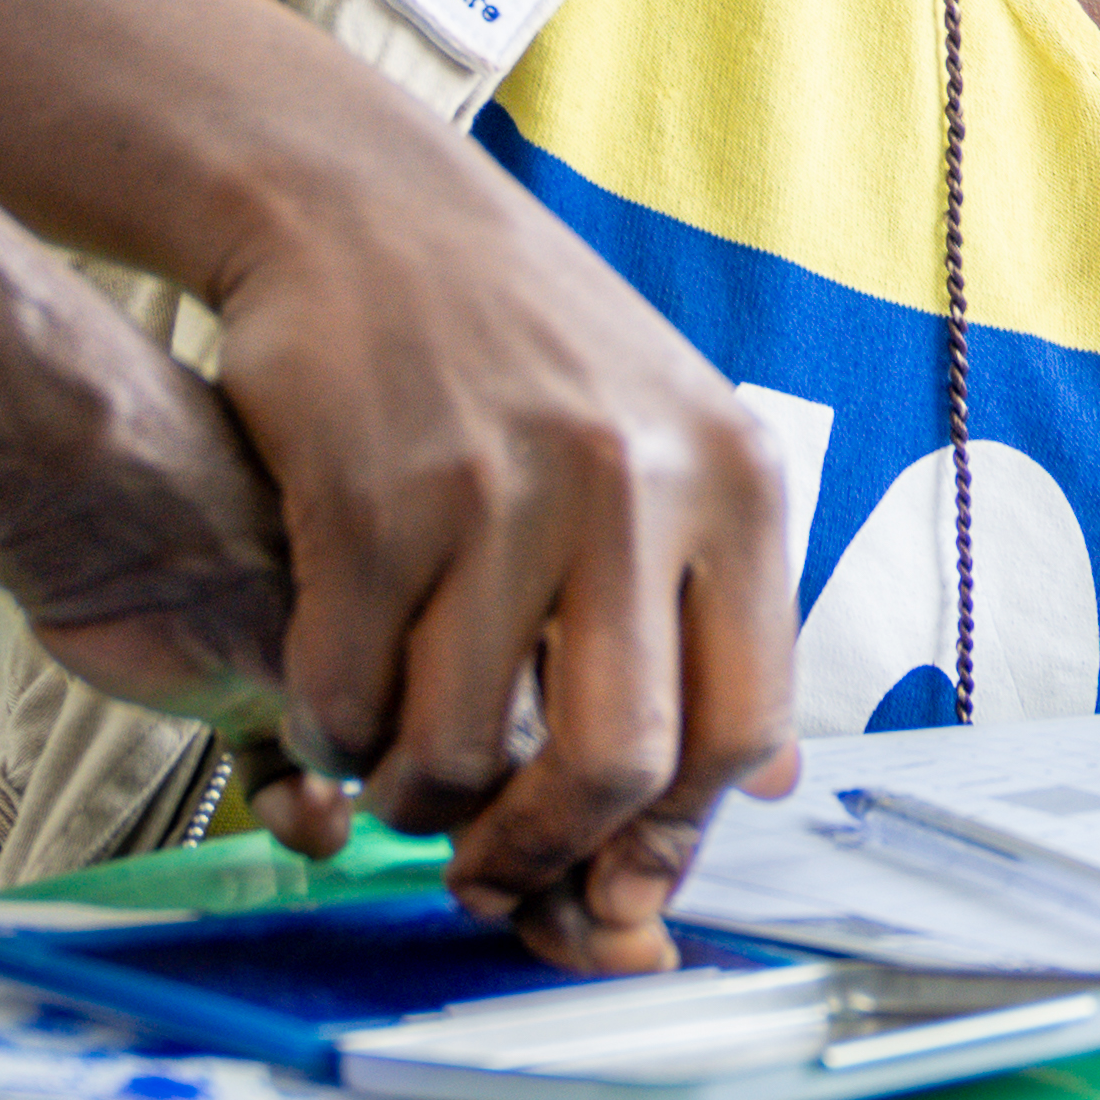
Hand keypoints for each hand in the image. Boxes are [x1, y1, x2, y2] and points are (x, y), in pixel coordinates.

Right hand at [193, 181, 801, 967]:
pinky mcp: (370, 499)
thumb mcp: (672, 435)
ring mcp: (500, 489)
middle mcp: (634, 484)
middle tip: (492, 875)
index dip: (672, 840)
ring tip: (403, 770)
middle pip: (614, 763)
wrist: (366, 208)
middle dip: (544, 855)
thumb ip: (720, 600)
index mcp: (735, 481)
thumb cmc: (523, 344)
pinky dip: (332, 735)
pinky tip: (332, 707)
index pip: (741, 728)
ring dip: (419, 796)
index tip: (615, 892)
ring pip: (463, 746)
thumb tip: (768, 786)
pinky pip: (346, 694)